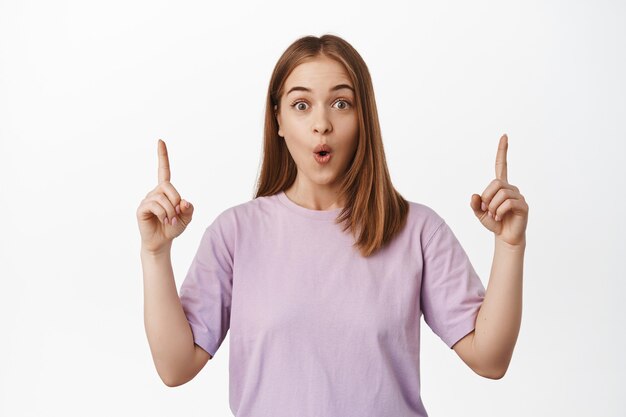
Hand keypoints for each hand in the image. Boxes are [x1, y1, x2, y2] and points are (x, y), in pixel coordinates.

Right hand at [136, 139, 193, 253]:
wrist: (161, 242)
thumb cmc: (173, 228)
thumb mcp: (186, 218)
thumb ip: (189, 208)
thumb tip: (183, 201)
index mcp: (165, 191)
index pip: (164, 170)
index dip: (162, 156)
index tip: (160, 141)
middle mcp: (155, 192)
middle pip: (168, 186)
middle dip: (176, 200)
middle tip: (177, 214)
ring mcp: (147, 199)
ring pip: (162, 198)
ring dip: (171, 211)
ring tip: (170, 221)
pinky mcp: (141, 209)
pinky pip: (155, 206)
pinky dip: (164, 214)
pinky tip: (164, 221)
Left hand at [470, 134, 528, 246]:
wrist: (505, 237)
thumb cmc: (494, 223)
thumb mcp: (479, 213)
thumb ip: (475, 204)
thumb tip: (475, 196)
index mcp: (500, 186)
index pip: (501, 165)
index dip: (502, 151)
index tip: (504, 136)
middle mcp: (511, 188)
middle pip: (496, 183)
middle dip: (487, 197)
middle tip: (486, 210)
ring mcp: (518, 196)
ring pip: (501, 194)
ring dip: (492, 207)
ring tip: (494, 216)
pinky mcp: (523, 206)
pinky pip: (508, 203)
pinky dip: (499, 212)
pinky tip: (499, 218)